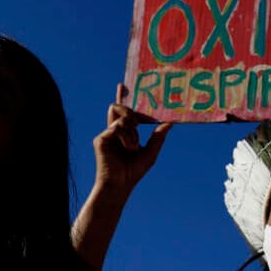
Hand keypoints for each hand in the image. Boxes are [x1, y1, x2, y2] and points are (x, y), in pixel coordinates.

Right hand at [92, 83, 172, 197]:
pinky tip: (128, 148)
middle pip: (119, 107)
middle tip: (140, 123)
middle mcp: (114, 130)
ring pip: (121, 115)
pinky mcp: (100, 138)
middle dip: (132, 111)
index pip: (123, 111)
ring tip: (133, 145)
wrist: (120, 185)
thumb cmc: (133, 172)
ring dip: (132, 129)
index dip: (122, 97)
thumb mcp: (151, 153)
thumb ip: (158, 137)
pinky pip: (117, 127)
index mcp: (124, 132)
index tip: (123, 85)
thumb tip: (170, 123)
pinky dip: (127, 137)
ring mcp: (106, 134)